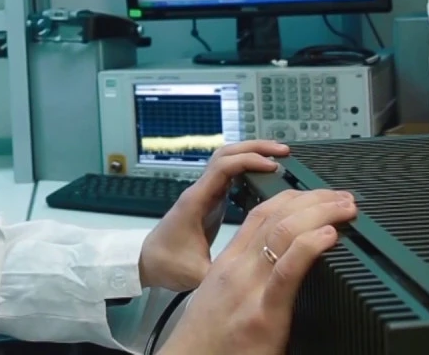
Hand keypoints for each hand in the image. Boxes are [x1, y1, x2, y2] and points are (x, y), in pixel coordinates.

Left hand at [138, 140, 288, 291]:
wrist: (145, 262)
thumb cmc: (166, 264)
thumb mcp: (195, 274)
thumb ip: (223, 275)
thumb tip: (253, 280)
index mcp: (196, 201)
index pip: (223, 167)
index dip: (249, 161)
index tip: (273, 166)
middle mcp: (200, 191)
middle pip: (226, 155)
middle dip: (254, 148)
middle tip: (283, 151)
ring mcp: (204, 194)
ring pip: (227, 161)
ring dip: (250, 154)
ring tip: (277, 157)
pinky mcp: (209, 201)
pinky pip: (228, 175)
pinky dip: (246, 168)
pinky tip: (264, 175)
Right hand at [156, 188, 357, 354]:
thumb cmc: (208, 339)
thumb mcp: (221, 296)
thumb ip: (248, 277)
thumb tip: (278, 266)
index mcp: (230, 262)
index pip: (261, 213)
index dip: (293, 197)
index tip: (318, 194)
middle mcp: (238, 268)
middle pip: (276, 215)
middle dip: (314, 199)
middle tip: (342, 196)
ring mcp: (250, 288)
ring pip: (284, 232)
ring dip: (320, 213)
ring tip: (345, 208)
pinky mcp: (264, 314)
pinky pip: (289, 270)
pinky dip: (311, 246)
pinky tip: (329, 235)